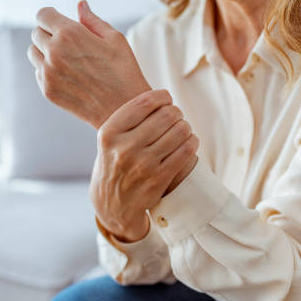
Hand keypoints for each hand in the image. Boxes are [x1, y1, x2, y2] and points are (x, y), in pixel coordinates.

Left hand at [27, 0, 150, 128]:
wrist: (122, 111)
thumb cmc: (124, 72)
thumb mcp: (114, 39)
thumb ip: (92, 20)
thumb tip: (80, 4)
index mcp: (70, 33)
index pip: (43, 15)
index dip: (51, 16)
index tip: (58, 21)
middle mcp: (54, 52)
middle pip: (36, 32)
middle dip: (49, 32)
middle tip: (67, 42)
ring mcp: (48, 73)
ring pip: (33, 52)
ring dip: (44, 51)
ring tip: (66, 58)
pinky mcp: (47, 90)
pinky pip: (38, 72)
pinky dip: (47, 70)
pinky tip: (68, 75)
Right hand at [90, 90, 198, 242]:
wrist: (112, 204)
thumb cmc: (115, 162)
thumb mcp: (109, 139)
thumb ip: (130, 118)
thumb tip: (163, 97)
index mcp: (109, 133)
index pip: (146, 102)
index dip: (163, 97)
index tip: (165, 100)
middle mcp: (124, 148)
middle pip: (167, 115)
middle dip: (176, 112)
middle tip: (175, 117)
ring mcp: (142, 165)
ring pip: (180, 131)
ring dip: (185, 127)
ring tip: (181, 129)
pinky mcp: (158, 179)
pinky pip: (186, 151)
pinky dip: (192, 142)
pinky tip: (188, 142)